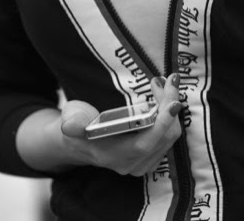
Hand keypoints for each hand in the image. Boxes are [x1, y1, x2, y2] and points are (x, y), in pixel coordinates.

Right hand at [57, 74, 183, 176]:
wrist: (79, 141)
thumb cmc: (76, 124)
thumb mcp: (70, 118)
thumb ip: (72, 122)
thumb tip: (71, 126)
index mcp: (111, 154)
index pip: (144, 144)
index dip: (162, 124)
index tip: (173, 102)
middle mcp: (130, 163)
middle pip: (163, 137)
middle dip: (169, 106)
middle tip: (167, 81)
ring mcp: (142, 163)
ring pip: (169, 136)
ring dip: (171, 109)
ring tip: (164, 85)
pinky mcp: (150, 158)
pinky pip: (168, 137)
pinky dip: (170, 117)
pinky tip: (163, 100)